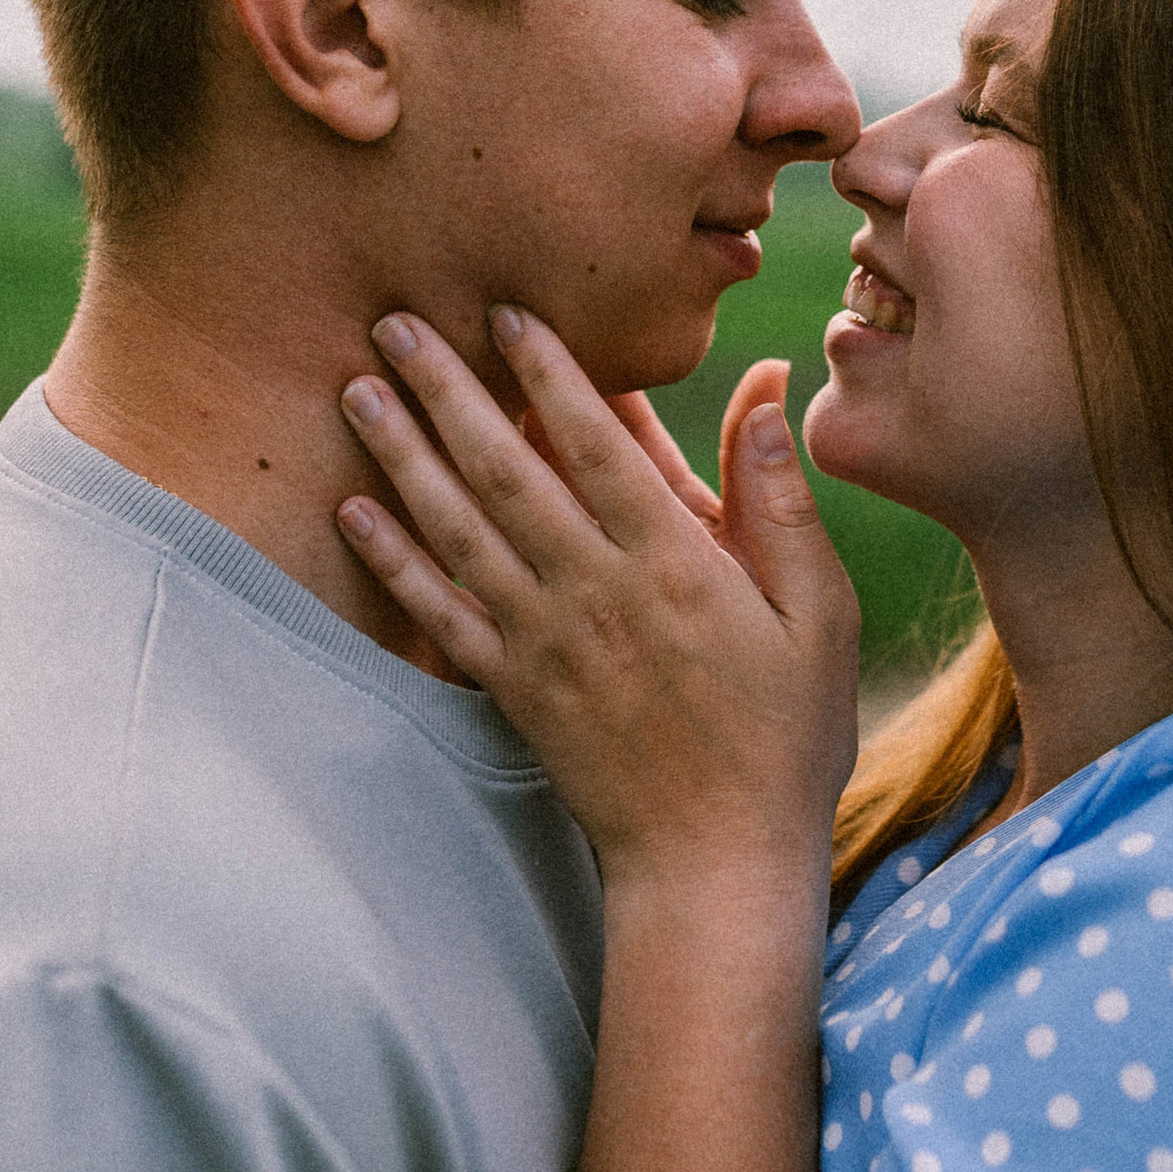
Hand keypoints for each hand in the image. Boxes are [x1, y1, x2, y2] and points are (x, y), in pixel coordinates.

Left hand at [336, 310, 859, 885]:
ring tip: (358, 391)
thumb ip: (779, 501)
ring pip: (458, 530)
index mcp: (674, 565)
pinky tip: (355, 510)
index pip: (599, 445)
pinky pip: (439, 612)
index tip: (509, 310)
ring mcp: (543, 642)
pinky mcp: (512, 688)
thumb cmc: (784, 734)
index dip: (550, 372)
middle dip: (448, 390)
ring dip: (403, 455)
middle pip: (506, 470)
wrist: (716, 861)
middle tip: (396, 322)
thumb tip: (763, 392)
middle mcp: (594, 593)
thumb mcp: (817, 613)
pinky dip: (393, 560)